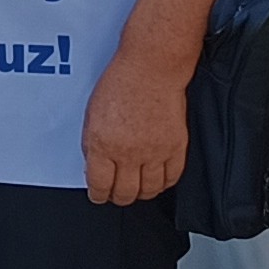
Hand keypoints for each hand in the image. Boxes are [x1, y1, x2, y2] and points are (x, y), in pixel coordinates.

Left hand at [80, 54, 191, 206]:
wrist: (151, 70)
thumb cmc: (120, 84)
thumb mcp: (91, 115)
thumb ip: (92, 145)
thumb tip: (93, 166)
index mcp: (103, 145)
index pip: (99, 184)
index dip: (98, 195)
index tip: (98, 196)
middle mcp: (128, 152)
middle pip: (124, 192)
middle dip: (118, 198)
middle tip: (117, 196)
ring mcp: (155, 152)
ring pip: (149, 190)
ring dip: (141, 194)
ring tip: (137, 190)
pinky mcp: (176, 147)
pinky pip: (172, 176)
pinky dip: (164, 184)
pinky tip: (158, 181)